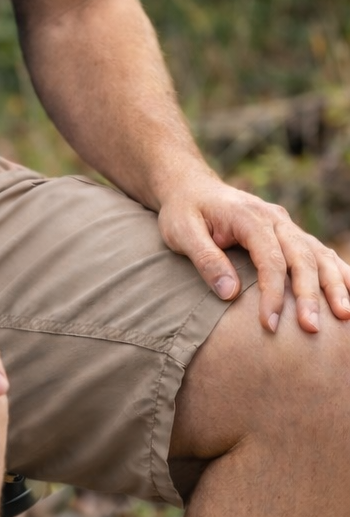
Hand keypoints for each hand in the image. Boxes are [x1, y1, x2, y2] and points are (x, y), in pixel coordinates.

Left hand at [158, 173, 349, 334]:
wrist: (191, 187)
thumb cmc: (183, 212)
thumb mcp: (183, 233)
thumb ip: (206, 260)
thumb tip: (229, 295)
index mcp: (250, 218)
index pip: (270, 259)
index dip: (273, 294)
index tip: (270, 325)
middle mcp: (275, 219)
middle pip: (302, 258)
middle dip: (310, 295)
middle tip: (312, 329)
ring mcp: (286, 226)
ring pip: (318, 254)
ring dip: (333, 285)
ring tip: (345, 315)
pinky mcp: (289, 234)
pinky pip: (320, 252)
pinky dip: (337, 271)